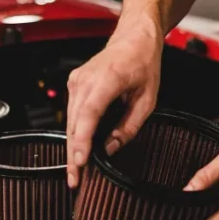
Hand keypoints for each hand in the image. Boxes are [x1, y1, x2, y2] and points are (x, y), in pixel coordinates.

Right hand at [66, 18, 162, 187]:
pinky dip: (75, 132)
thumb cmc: (143, 62)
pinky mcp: (74, 84)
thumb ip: (129, 127)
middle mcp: (85, 80)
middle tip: (75, 181)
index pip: (88, 116)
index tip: (81, 163)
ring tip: (76, 171)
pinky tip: (79, 149)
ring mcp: (76, 81)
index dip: (83, 142)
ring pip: (71, 122)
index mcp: (107, 80)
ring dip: (73, 146)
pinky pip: (72, 114)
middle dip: (74, 155)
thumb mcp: (147, 99)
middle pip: (75, 125)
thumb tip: (111, 148)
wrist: (133, 38)